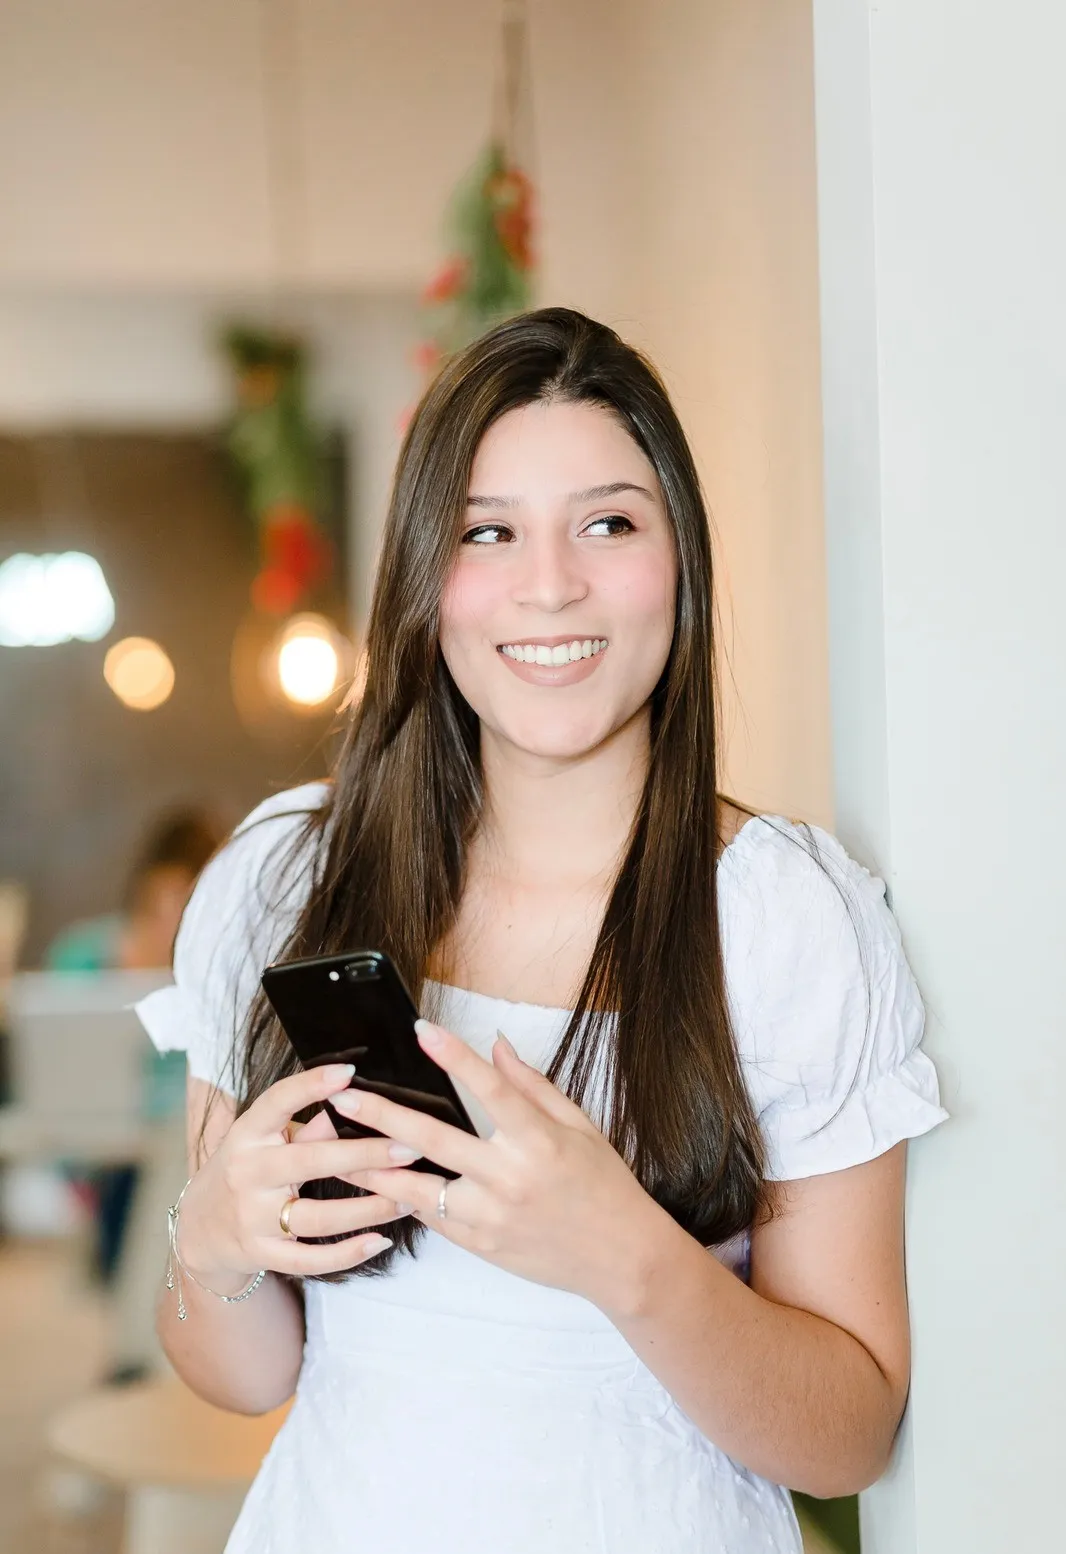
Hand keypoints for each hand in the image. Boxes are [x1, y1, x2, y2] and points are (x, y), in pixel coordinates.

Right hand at [176, 1063, 419, 1292]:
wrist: (198, 1230)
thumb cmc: (245, 1171)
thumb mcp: (262, 1141)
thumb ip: (305, 1127)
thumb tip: (349, 1103)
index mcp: (247, 1135)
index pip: (277, 1102)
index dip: (311, 1085)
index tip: (350, 1072)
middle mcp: (247, 1173)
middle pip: (311, 1162)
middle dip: (365, 1155)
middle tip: (410, 1148)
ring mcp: (252, 1218)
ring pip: (319, 1217)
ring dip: (370, 1208)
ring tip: (409, 1197)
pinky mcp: (261, 1254)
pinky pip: (311, 1259)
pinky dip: (348, 1253)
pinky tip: (380, 1240)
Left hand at [332, 1022, 669, 1311]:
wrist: (620, 1257)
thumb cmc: (602, 1184)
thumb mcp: (579, 1125)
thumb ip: (531, 1085)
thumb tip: (495, 1043)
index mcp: (538, 1141)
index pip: (489, 1088)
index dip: (455, 1056)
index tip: (422, 1030)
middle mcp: (509, 1178)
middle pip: (433, 1139)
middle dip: (383, 1116)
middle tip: (344, 1097)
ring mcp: (491, 1216)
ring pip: (417, 1188)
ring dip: (373, 1167)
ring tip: (336, 1149)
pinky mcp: (480, 1245)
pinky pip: (432, 1217)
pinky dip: (404, 1197)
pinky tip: (374, 1182)